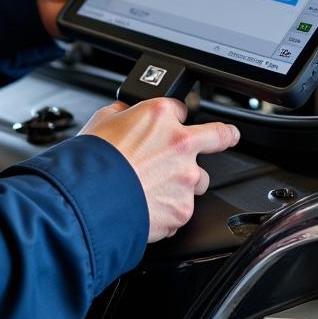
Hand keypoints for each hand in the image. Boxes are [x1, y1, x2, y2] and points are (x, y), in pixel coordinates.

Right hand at [80, 98, 239, 241]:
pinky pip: (181, 208)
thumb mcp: (103, 120)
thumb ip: (124, 114)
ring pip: (199, 180)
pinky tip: (148, 208)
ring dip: (185, 182)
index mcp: (160, 116)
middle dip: (225, 136)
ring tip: (157, 189)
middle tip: (229, 137)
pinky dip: (169, 209)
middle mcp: (180, 144)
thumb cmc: (92, 161)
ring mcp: (185, 178)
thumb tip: (126, 113)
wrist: (88, 202)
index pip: (181, 108)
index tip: (177, 121)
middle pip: (218, 137)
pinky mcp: (182, 209)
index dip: (176, 117)